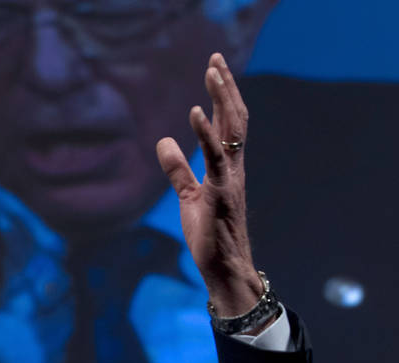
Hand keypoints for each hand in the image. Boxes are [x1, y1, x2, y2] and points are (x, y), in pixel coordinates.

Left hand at [156, 53, 261, 317]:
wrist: (223, 268)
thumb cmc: (210, 235)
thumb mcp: (188, 196)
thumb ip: (177, 170)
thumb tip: (163, 141)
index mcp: (227, 168)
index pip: (228, 123)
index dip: (223, 95)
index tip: (216, 68)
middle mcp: (233, 168)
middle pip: (234, 118)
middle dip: (225, 87)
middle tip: (216, 57)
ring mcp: (230, 179)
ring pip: (232, 130)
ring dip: (221, 99)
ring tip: (212, 71)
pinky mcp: (220, 194)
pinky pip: (215, 158)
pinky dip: (206, 133)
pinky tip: (195, 112)